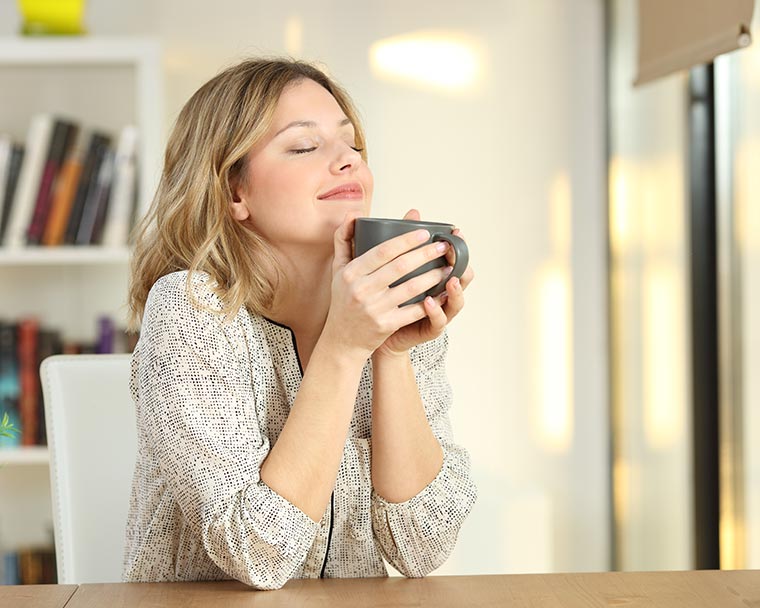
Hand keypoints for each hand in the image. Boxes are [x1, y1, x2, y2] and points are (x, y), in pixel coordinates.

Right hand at [322, 211, 459, 360]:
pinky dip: (431, 302)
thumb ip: (343, 239)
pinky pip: (414, 311)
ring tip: (448, 267)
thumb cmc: (344, 299)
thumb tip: (353, 213)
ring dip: (433, 276)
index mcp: (351, 272)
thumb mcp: (338, 269)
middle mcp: (361, 290)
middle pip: (400, 267)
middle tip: (443, 246)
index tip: (425, 232)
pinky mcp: (385, 325)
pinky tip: (444, 293)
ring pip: (411, 288)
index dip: (406, 240)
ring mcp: (374, 309)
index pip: (382, 251)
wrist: (342, 339)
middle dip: (426, 254)